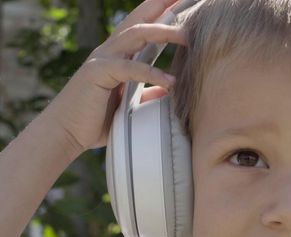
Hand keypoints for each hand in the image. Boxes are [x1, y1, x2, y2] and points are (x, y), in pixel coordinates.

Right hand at [45, 0, 185, 152]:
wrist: (66, 133)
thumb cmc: (95, 120)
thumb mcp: (130, 104)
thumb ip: (148, 93)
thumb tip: (169, 89)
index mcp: (119, 55)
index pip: (145, 27)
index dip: (163, 13)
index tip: (184, 3)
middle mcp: (111, 50)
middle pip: (140, 19)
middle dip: (162, 5)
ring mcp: (102, 58)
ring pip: (137, 34)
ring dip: (163, 32)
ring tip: (188, 37)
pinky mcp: (98, 73)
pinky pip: (129, 68)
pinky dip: (152, 73)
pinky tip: (171, 81)